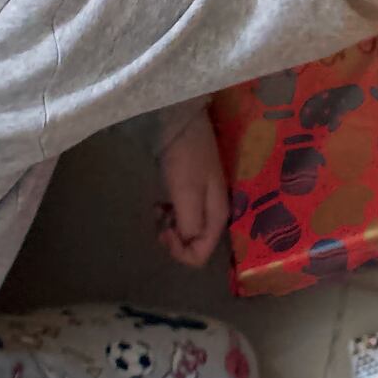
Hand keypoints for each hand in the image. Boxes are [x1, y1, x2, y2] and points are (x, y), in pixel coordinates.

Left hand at [155, 109, 228, 268]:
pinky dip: (170, 215)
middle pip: (196, 245)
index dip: (180, 251)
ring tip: (158, 210)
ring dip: (171, 227)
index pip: (201, 255)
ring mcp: (206, 201)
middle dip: (175, 239)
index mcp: (218, 216)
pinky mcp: (195, 191)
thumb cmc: (186, 158)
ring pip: (188, 231)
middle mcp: (216, 213)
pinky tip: (161, 203)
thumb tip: (189, 242)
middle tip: (159, 221)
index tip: (164, 232)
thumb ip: (191, 223)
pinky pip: (184, 215)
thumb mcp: (188, 193)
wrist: (184, 123)